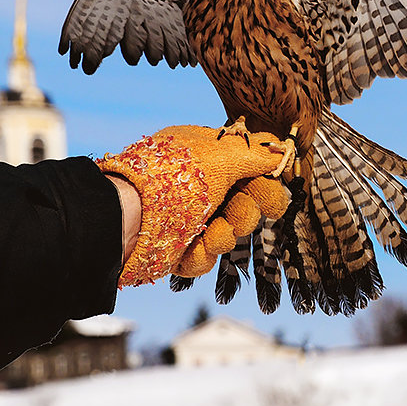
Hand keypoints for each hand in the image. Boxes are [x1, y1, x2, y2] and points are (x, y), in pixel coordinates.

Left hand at [97, 125, 289, 286]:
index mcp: (206, 156)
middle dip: (245, 214)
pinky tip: (189, 248)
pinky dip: (201, 255)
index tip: (273, 195)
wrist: (125, 220)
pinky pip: (207, 257)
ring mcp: (188, 218)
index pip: (249, 168)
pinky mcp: (179, 248)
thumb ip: (255, 153)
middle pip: (245, 203)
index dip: (264, 184)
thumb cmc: (171, 180)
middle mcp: (199, 185)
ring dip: (224, 235)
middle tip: (235, 216)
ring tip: (208, 236)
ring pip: (230, 233)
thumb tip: (280, 148)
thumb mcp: (219, 156)